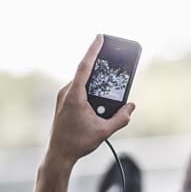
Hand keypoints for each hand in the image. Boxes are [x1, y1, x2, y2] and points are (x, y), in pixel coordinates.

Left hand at [46, 35, 135, 168]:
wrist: (58, 154)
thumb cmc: (77, 143)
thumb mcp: (104, 131)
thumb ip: (121, 118)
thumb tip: (131, 107)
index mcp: (74, 96)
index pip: (84, 67)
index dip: (93, 50)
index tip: (99, 37)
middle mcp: (66, 93)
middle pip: (86, 74)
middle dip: (101, 68)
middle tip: (114, 61)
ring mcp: (63, 97)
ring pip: (83, 83)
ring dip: (96, 83)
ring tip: (109, 89)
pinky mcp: (63, 103)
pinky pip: (79, 90)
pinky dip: (90, 91)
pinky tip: (99, 101)